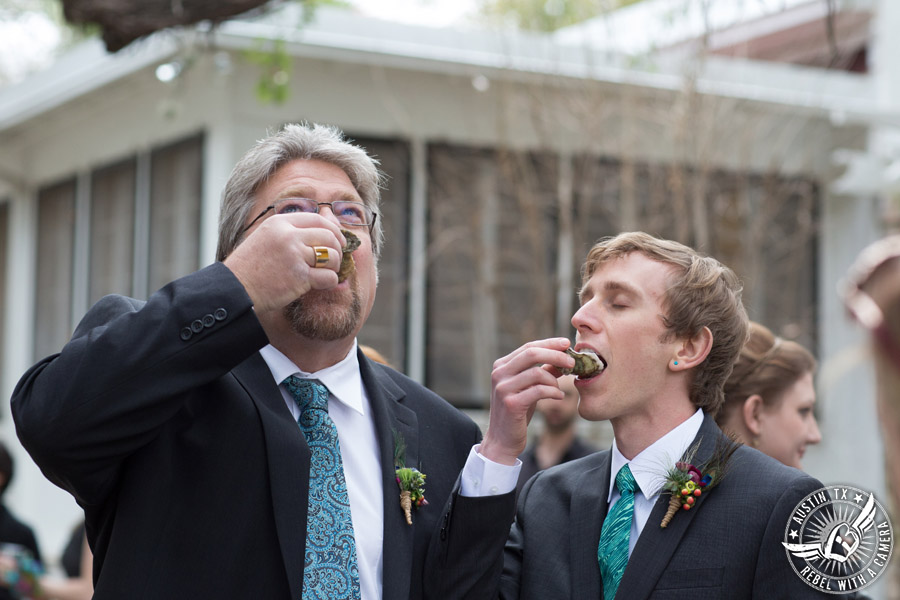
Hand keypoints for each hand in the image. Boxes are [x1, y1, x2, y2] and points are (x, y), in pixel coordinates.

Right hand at [223, 213, 345, 314]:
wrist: (234, 290)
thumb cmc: (250, 267)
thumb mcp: (267, 238)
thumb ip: (291, 231)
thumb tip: (326, 224)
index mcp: (280, 223)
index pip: (318, 219)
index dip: (333, 230)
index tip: (338, 241)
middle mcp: (288, 235)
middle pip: (329, 236)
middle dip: (337, 249)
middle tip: (334, 260)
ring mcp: (294, 255)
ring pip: (331, 256)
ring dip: (334, 266)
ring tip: (325, 272)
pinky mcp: (299, 277)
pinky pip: (329, 277)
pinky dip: (330, 281)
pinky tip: (321, 284)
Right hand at [480, 337, 573, 464]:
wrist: (502, 439)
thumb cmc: (518, 412)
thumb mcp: (529, 388)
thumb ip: (542, 372)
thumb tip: (563, 358)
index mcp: (501, 366)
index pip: (528, 347)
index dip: (549, 343)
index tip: (567, 343)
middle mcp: (499, 374)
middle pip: (532, 354)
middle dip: (556, 355)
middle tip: (572, 361)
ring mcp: (503, 388)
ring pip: (537, 373)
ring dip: (554, 380)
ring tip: (558, 390)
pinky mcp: (511, 403)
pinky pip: (539, 390)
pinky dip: (553, 392)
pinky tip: (558, 397)